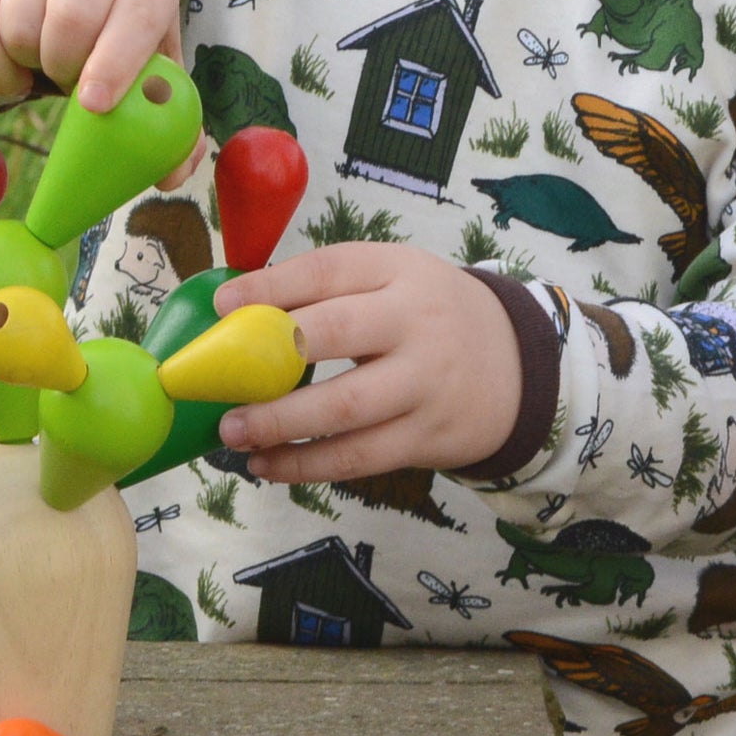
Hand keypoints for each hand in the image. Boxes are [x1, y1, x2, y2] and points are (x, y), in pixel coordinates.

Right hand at [0, 0, 202, 187]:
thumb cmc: (110, 17)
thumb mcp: (145, 49)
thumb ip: (164, 112)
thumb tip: (171, 177)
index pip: (137, 15)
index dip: (117, 64)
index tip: (95, 105)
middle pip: (70, 18)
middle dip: (65, 67)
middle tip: (69, 83)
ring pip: (19, 24)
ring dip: (27, 64)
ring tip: (43, 63)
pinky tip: (11, 65)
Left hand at [212, 242, 522, 480]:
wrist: (517, 364)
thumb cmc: (428, 313)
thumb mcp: (393, 277)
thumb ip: (328, 288)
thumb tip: (238, 309)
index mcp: (398, 270)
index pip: (328, 271)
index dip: (270, 286)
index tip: (222, 306)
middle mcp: (415, 322)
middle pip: (337, 334)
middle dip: (270, 356)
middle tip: (218, 379)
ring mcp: (425, 383)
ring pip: (344, 408)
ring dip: (279, 424)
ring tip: (232, 432)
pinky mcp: (427, 437)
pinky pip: (358, 457)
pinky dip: (305, 465)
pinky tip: (266, 465)